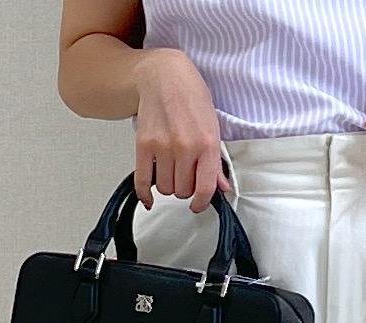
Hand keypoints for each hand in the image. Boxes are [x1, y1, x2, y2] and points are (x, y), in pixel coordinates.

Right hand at [133, 48, 232, 213]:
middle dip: (184, 188)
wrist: (164, 75)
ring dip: (167, 185)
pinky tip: (148, 197)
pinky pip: (142, 181)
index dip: (201, 203)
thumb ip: (216, 161)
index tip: (198, 205)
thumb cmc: (190, 97)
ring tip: (170, 170)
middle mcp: (185, 147)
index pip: (204, 189)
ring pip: (164, 188)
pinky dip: (145, 193)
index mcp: (207, 143)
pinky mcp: (144, 145)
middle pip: (182, 191)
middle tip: (185, 174)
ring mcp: (162, 147)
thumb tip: (223, 187)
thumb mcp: (212, 126)